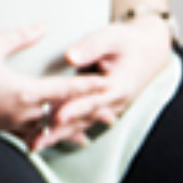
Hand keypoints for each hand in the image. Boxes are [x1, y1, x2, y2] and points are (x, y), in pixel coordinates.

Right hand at [0, 24, 108, 137]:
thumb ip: (19, 37)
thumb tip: (43, 27)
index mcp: (24, 92)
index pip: (67, 91)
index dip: (90, 87)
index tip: (111, 85)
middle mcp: (21, 113)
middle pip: (63, 117)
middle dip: (87, 116)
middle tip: (111, 117)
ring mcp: (8, 124)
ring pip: (47, 130)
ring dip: (67, 130)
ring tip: (85, 134)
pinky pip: (27, 135)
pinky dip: (42, 136)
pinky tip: (45, 138)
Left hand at [34, 15, 174, 149]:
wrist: (148, 51)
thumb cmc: (127, 41)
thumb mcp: (112, 37)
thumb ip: (91, 46)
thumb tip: (70, 56)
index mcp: (117, 87)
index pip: (92, 101)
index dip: (74, 110)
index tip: (56, 117)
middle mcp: (113, 103)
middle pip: (83, 120)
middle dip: (59, 132)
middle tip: (36, 142)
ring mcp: (107, 109)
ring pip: (80, 126)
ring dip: (58, 136)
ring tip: (34, 146)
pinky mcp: (100, 109)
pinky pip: (80, 124)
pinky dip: (63, 132)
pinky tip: (43, 140)